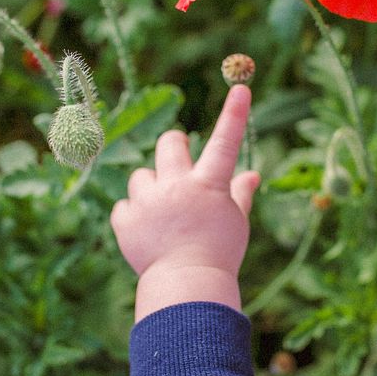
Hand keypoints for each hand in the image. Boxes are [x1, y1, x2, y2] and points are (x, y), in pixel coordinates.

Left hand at [110, 85, 260, 319]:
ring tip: (161, 211)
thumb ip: (241, 193)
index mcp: (209, 186)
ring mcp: (148, 202)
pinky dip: (133, 215)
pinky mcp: (125, 220)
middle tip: (178, 156)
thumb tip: (252, 173)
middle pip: (169, 143)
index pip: (225, 143)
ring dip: (150, 187)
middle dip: (173, 144)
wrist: (186, 288)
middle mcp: (176, 187)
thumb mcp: (236, 223)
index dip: (235, 114)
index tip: (242, 87)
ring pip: (141, 175)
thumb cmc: (219, 254)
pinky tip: (145, 232)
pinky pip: (124, 205)